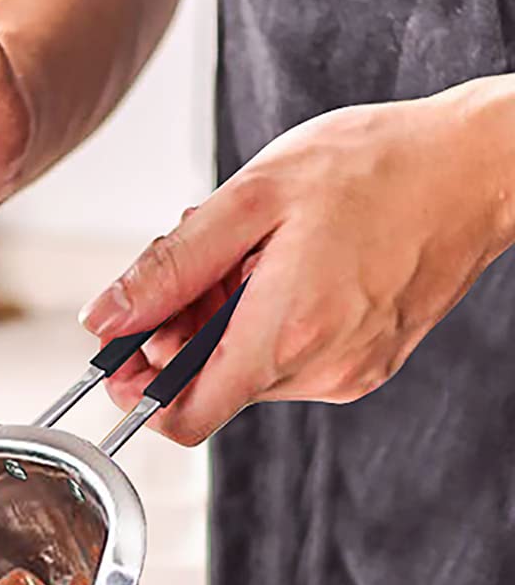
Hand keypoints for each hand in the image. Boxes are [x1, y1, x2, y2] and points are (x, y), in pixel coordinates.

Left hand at [79, 79, 514, 444]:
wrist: (481, 167)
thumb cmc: (379, 167)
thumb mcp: (253, 198)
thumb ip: (170, 266)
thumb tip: (106, 317)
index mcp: (284, 335)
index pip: (182, 417)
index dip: (139, 390)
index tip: (123, 351)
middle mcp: (318, 372)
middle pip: (208, 387)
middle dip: (183, 333)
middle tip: (203, 263)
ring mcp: (346, 375)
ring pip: (245, 371)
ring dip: (225, 322)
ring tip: (257, 254)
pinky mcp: (364, 366)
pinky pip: (285, 361)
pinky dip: (265, 323)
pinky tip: (286, 268)